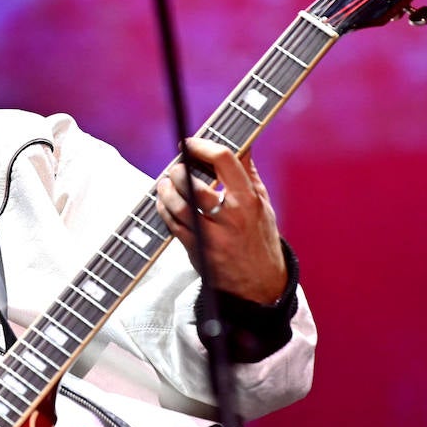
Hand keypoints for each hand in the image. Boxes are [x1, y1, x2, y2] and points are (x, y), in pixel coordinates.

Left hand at [154, 138, 287, 304]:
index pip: (224, 160)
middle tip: (175, 167)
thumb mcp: (262, 203)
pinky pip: (172, 224)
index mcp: (248, 199)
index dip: (202, 145)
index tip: (190, 142)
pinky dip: (164, 209)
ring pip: (178, 204)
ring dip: (166, 189)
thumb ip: (248, 172)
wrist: (260, 285)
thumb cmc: (260, 238)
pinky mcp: (197, 250)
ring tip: (165, 183)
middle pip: (194, 183)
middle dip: (178, 170)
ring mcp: (212, 235)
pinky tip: (164, 203)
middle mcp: (230, 216)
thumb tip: (241, 141)